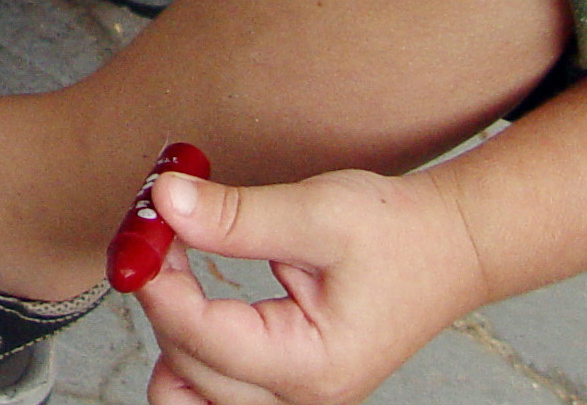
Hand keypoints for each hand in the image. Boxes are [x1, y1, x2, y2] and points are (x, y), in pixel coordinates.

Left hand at [135, 167, 486, 404]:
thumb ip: (236, 214)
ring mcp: (293, 398)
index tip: (140, 230)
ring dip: (169, 332)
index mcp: (313, 365)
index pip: (205, 340)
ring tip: (172, 267)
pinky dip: (188, 349)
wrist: (445, 247)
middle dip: (160, 298)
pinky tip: (189, 298)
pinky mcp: (286, 384)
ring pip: (192, 394)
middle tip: (154, 231)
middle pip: (189, 369)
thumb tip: (164, 200)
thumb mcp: (316, 211)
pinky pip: (214, 390)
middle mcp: (302, 398)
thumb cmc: (394, 233)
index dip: (159, 283)